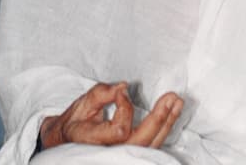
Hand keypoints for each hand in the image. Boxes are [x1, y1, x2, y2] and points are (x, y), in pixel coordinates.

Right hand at [40, 82, 183, 149]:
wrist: (68, 140)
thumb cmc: (76, 120)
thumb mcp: (83, 103)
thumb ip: (102, 94)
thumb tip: (124, 88)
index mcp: (92, 142)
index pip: (119, 130)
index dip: (125, 108)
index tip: (121, 91)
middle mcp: (108, 154)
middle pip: (141, 142)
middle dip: (159, 119)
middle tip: (172, 97)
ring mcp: (120, 157)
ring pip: (149, 146)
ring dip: (167, 122)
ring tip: (177, 102)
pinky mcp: (130, 154)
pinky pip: (150, 145)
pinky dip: (163, 129)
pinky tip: (172, 113)